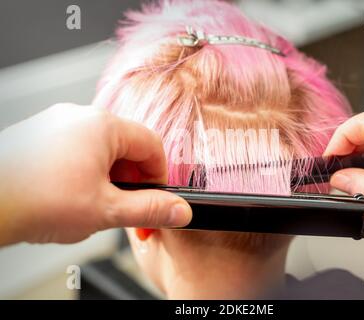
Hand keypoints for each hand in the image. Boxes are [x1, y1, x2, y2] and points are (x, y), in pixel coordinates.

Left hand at [0, 103, 191, 244]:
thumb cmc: (35, 201)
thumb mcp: (106, 211)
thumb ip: (150, 209)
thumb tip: (179, 209)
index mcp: (102, 126)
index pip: (151, 144)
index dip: (159, 174)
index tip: (157, 196)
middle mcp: (79, 116)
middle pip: (126, 146)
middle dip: (131, 179)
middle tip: (124, 207)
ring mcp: (56, 123)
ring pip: (101, 148)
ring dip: (108, 176)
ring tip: (95, 203)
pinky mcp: (40, 134)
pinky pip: (76, 147)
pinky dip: (84, 169)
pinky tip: (72, 193)